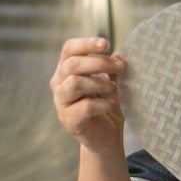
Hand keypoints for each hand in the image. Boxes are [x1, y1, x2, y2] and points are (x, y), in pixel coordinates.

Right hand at [49, 37, 126, 154]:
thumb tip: (120, 54)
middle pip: (72, 64)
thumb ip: (114, 70)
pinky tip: (111, 105)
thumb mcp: (114, 84)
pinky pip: (85, 106)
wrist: (107, 137)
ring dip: (100, 83)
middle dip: (99, 63)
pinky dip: (102, 104)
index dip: (85, 44)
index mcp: (67, 70)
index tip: (106, 43)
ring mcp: (61, 102)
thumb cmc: (108, 106)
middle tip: (120, 67)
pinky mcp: (68, 120)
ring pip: (75, 83)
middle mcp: (59, 83)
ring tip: (114, 89)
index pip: (69, 49)